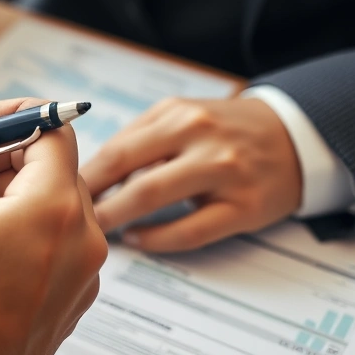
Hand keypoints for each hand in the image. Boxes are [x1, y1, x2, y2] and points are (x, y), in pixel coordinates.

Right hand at [0, 99, 107, 354]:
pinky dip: (15, 240)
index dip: (9, 118)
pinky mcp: (61, 316)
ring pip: (51, 217)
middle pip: (54, 173)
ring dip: (6, 200)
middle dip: (2, 160)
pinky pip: (49, 257)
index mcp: (55, 212)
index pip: (53, 132)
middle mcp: (82, 248)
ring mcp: (76, 287)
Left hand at [81, 97, 300, 252]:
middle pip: (129, 172)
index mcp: (179, 115)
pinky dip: (155, 239)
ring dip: (116, 218)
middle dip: (93, 199)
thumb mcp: (182, 117)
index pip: (117, 149)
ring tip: (97, 229)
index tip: (60, 192)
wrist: (294, 137)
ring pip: (153, 199)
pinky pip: (189, 231)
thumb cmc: (224, 129)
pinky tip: (137, 239)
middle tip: (68, 216)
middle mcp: (202, 138)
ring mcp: (225, 173)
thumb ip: (139, 140)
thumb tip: (87, 172)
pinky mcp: (244, 207)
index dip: (84, 175)